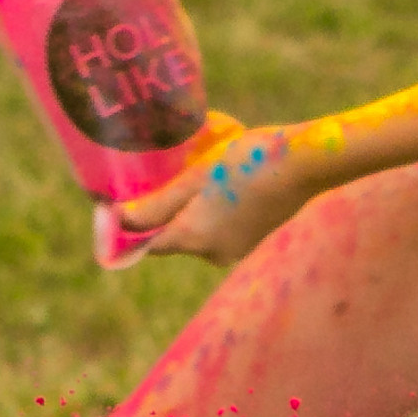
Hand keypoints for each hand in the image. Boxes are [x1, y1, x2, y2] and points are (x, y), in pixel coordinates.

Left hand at [119, 118, 322, 264]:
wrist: (304, 165)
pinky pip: (214, 227)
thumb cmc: (247, 163)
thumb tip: (121, 219)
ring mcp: (234, 248)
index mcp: (193, 238)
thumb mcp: (196, 177)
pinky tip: (212, 181)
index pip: (144, 244)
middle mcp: (212, 253)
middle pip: (169, 236)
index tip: (113, 200)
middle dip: (157, 211)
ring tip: (182, 173)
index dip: (124, 226)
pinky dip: (206, 209)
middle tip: (149, 177)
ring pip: (192, 230)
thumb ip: (158, 203)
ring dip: (183, 207)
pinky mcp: (250, 238)